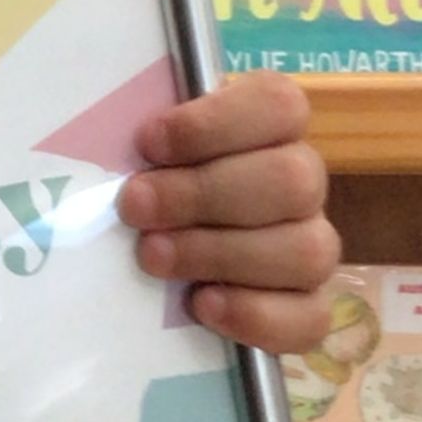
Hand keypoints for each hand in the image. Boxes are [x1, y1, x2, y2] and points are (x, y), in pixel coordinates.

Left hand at [117, 72, 338, 354]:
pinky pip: (310, 317)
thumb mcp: (140, 154)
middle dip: (203, 195)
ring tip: (154, 256)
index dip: (215, 124)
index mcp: (268, 128)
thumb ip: (140, 140)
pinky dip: (255, 314)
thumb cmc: (148, 187)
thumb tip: (110, 145)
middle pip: (293, 180)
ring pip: (308, 250)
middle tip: (136, 206)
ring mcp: (311, 247)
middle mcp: (301, 184)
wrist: (153, 265)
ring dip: (220, 254)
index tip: (148, 143)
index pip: (279, 105)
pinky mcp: (306, 308)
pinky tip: (203, 304)